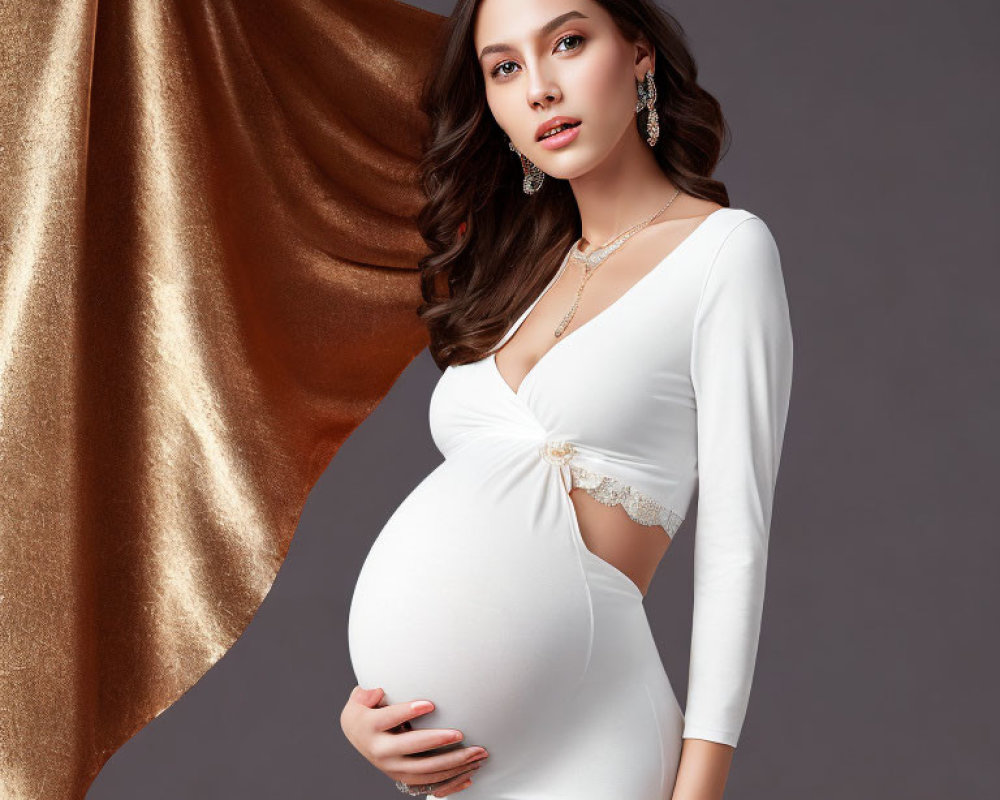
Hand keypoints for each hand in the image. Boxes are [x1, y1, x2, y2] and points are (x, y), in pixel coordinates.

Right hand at [340, 685, 488, 796]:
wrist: (356, 734)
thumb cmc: (365, 710)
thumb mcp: (360, 697)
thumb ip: (368, 692)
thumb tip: (379, 690)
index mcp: (370, 727)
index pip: (390, 718)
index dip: (409, 711)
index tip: (430, 704)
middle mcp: (381, 751)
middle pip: (412, 748)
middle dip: (437, 741)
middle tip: (459, 734)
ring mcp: (393, 768)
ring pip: (426, 770)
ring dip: (453, 762)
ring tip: (476, 753)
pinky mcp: (404, 777)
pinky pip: (430, 783)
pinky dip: (452, 780)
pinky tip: (469, 773)